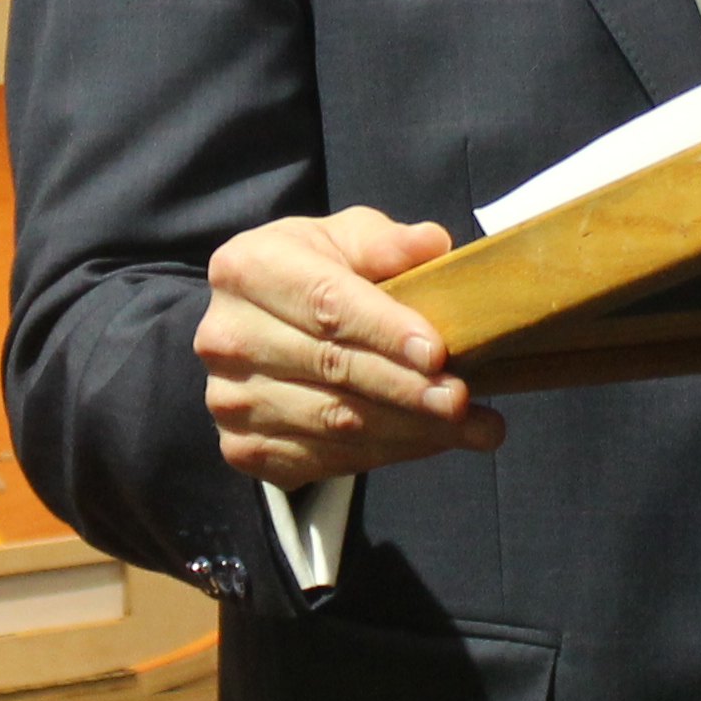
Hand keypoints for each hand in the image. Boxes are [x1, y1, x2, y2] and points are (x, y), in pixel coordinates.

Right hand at [197, 207, 503, 491]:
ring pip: (335, 423)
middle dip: (407, 388)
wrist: (257, 329)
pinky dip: (388, 454)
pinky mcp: (244, 448)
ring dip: (412, 430)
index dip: (384, 330)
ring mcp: (230, 400)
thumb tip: (433, 245)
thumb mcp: (343, 241)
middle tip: (464, 398)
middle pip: (331, 368)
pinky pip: (326, 459)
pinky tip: (432, 441)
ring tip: (474, 427)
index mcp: (247, 268)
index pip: (325, 303)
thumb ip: (386, 243)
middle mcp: (227, 337)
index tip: (437, 352)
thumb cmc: (310, 275)